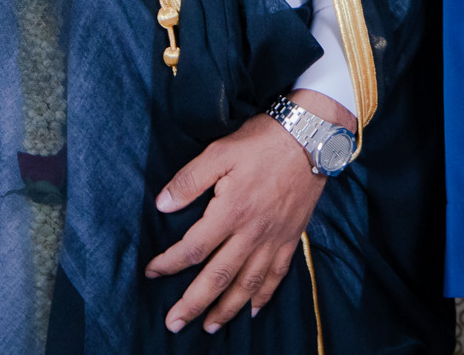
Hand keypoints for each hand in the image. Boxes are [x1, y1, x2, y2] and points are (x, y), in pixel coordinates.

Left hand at [145, 90, 355, 333]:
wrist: (311, 137)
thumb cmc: (263, 141)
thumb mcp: (220, 152)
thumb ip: (189, 180)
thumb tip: (162, 205)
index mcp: (231, 211)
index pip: (193, 248)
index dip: (168, 263)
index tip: (151, 272)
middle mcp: (252, 232)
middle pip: (218, 277)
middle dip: (193, 304)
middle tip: (174, 324)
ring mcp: (274, 238)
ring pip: (248, 283)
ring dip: (227, 308)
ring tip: (210, 326)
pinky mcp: (291, 237)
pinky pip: (277, 275)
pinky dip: (264, 295)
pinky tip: (254, 309)